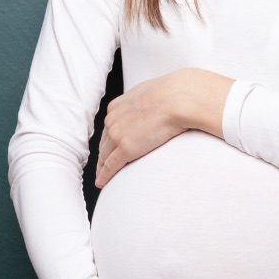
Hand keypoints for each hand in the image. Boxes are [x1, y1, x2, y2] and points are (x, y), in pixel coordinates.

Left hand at [95, 71, 187, 187]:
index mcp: (117, 106)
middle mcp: (112, 120)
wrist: (178, 98)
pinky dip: (105, 175)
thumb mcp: (151, 94)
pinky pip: (111, 165)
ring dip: (102, 167)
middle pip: (104, 143)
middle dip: (103, 155)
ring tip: (102, 177)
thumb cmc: (173, 95)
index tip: (107, 149)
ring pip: (105, 155)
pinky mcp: (126, 148)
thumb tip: (154, 106)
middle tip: (101, 167)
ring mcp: (117, 134)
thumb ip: (145, 103)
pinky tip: (102, 183)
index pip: (109, 128)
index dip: (108, 141)